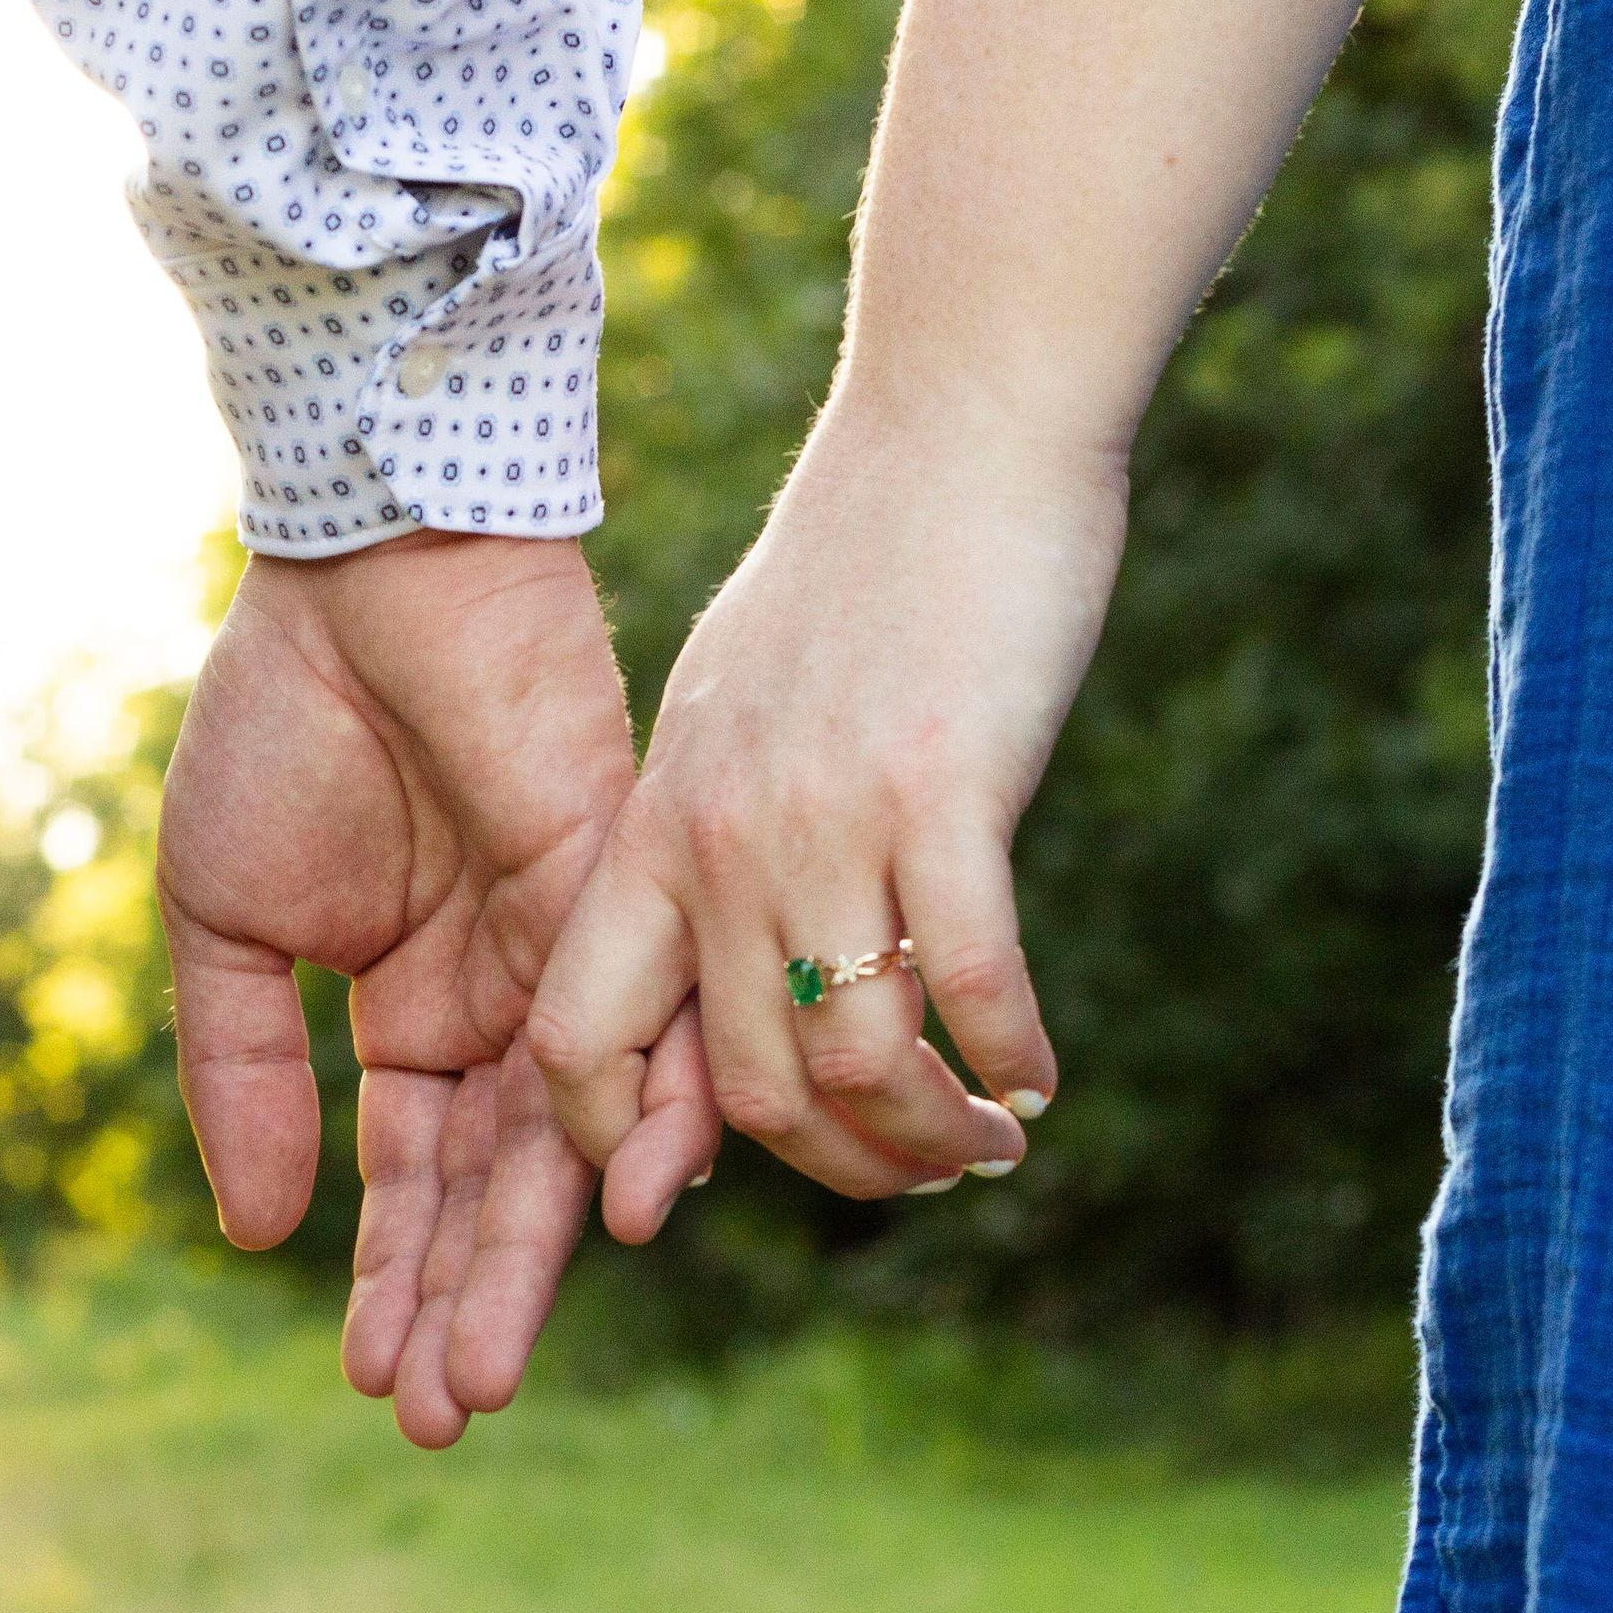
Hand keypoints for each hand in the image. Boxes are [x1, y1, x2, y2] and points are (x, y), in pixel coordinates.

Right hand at [156, 531, 697, 1445]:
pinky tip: (610, 1224)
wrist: (362, 578)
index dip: (393, 1278)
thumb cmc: (280, 726)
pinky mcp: (622, 902)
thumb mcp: (226, 926)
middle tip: (446, 1419)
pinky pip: (637, 1037)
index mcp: (413, 1012)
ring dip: (526, 1259)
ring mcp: (572, 960)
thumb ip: (246, 1078)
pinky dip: (632, 1127)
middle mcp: (505, 1005)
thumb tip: (260, 1233)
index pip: (414, 1177)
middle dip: (464, 1303)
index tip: (376, 1385)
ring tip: (487, 1369)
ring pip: (565, 1144)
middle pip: (496, 1189)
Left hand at [529, 410, 1123, 1220]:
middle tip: (919, 1171)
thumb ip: (722, 827)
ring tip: (988, 1145)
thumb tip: (750, 947)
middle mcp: (718, 839)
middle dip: (837, 1168)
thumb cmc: (864, 568)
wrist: (954, 424)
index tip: (688, 1188)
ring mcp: (825, 819)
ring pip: (852, 1065)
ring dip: (929, 1138)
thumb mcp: (739, 706)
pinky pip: (968, 983)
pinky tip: (1039, 1080)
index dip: (611, 1144)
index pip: (574, 1034)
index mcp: (655, 823)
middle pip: (743, 1090)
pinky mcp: (941, 790)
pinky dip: (1008, 1060)